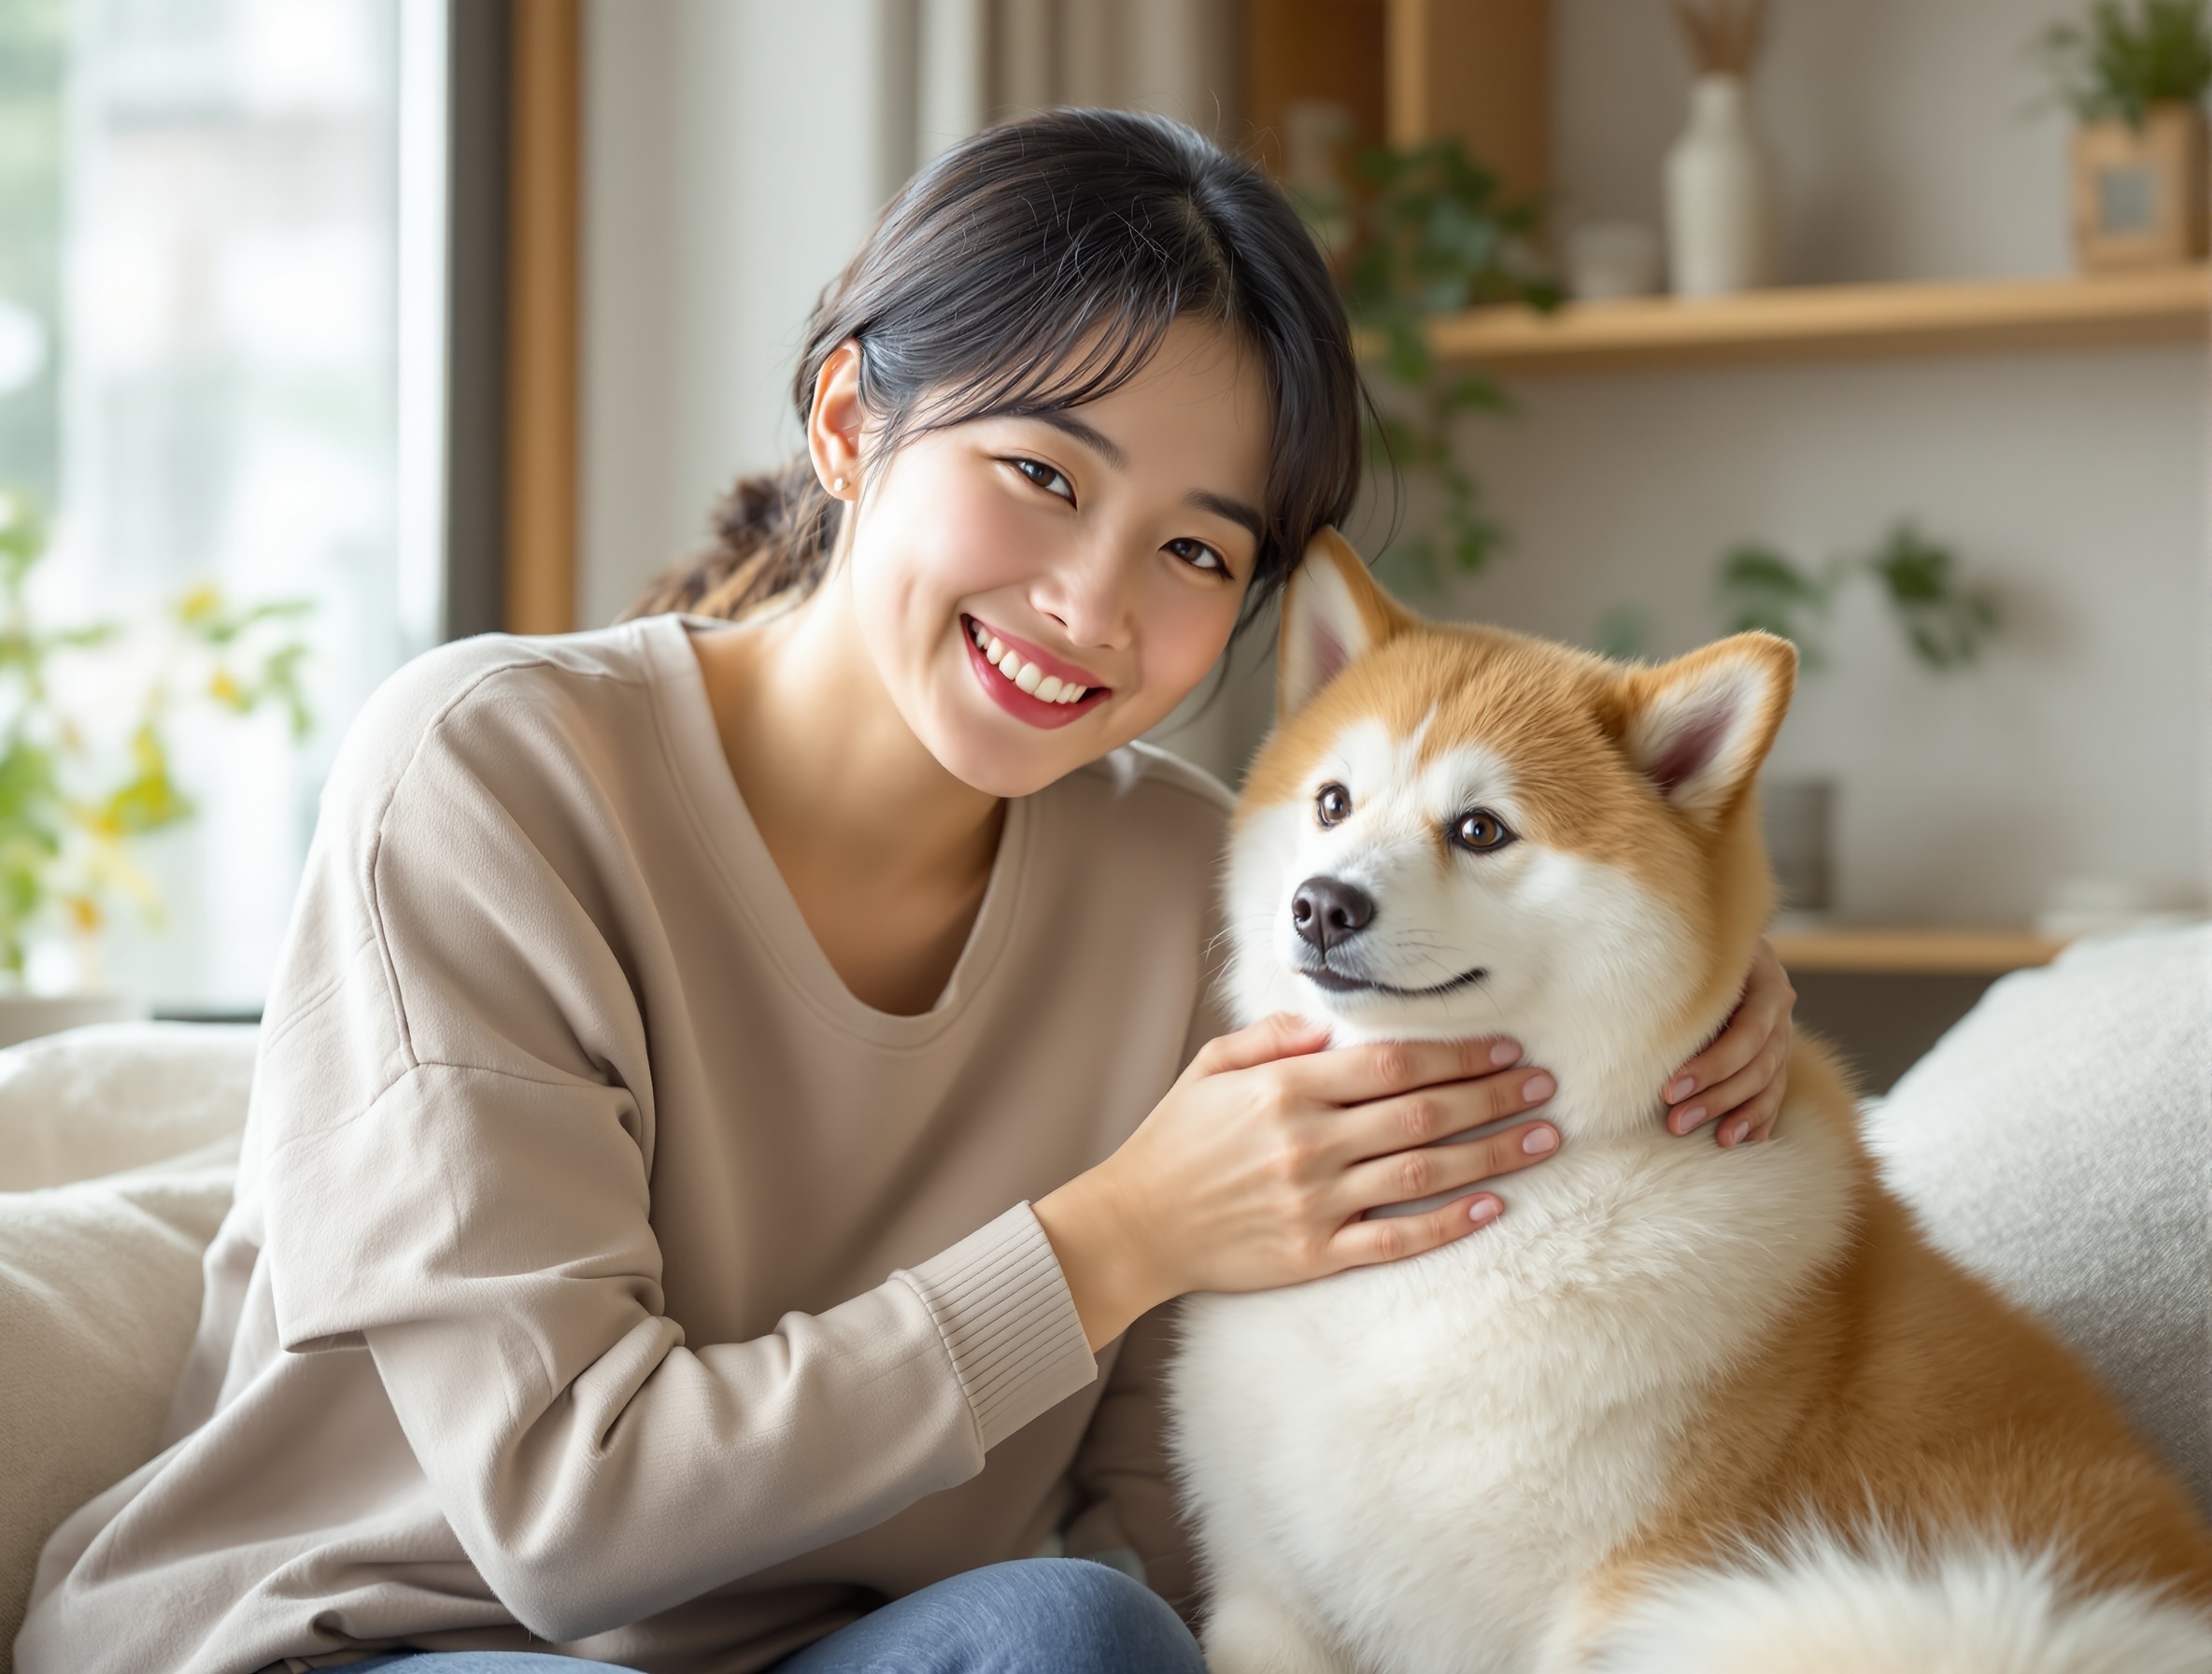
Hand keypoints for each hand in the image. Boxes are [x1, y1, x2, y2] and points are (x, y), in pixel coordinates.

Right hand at [1034, 1015, 1560, 1348]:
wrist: (1134, 1225)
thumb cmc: (1175, 1140)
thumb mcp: (1212, 1067)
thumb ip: (1274, 1038)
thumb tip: (1333, 1025)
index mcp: (1287, 1088)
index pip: (1393, 1063)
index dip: (1457, 1053)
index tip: (1504, 1045)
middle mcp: (1309, 1142)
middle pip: (1424, 1112)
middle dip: (1494, 1095)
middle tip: (1546, 1084)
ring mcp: (1316, 1202)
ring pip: (1424, 1172)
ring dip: (1491, 1153)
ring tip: (1542, 1138)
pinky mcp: (1316, 1254)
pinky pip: (1396, 1238)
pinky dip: (1447, 1223)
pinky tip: (1490, 1207)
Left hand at [1662, 937, 1794, 1147]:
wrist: (1710, 942)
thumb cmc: (1686, 945)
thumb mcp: (1685, 950)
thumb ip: (1669, 974)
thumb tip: (1617, 997)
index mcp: (1763, 981)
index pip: (1746, 1034)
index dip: (1712, 1066)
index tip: (1668, 1089)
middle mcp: (1779, 1011)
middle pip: (1758, 1065)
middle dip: (1717, 1098)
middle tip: (1675, 1123)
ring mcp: (1781, 1036)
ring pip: (1769, 1084)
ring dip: (1739, 1115)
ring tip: (1715, 1141)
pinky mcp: (1776, 1057)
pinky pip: (1774, 1095)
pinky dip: (1758, 1119)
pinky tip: (1740, 1140)